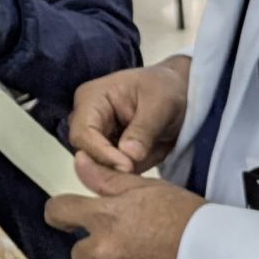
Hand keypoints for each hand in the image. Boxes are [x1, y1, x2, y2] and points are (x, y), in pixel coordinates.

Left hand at [44, 156, 205, 258]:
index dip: (61, 213)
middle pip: (80, 252)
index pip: (58, 212)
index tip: (65, 216)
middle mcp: (104, 253)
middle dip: (98, 248)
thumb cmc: (192, 222)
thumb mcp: (150, 188)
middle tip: (132, 242)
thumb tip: (81, 163)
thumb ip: (108, 179)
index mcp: (105, 218)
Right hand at [67, 56, 191, 173]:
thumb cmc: (164, 88)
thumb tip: (129, 154)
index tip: (128, 165)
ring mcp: (95, 136)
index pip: (83, 134)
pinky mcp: (107, 149)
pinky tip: (151, 154)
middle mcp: (85, 119)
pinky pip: (114, 168)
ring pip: (101, 165)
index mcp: (91, 99)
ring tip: (154, 152)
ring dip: (128, 166)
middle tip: (142, 170)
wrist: (175, 91)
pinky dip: (133, 167)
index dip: (102, 153)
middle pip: (87, 154)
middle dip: (115, 163)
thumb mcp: (161, 104)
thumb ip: (144, 129)